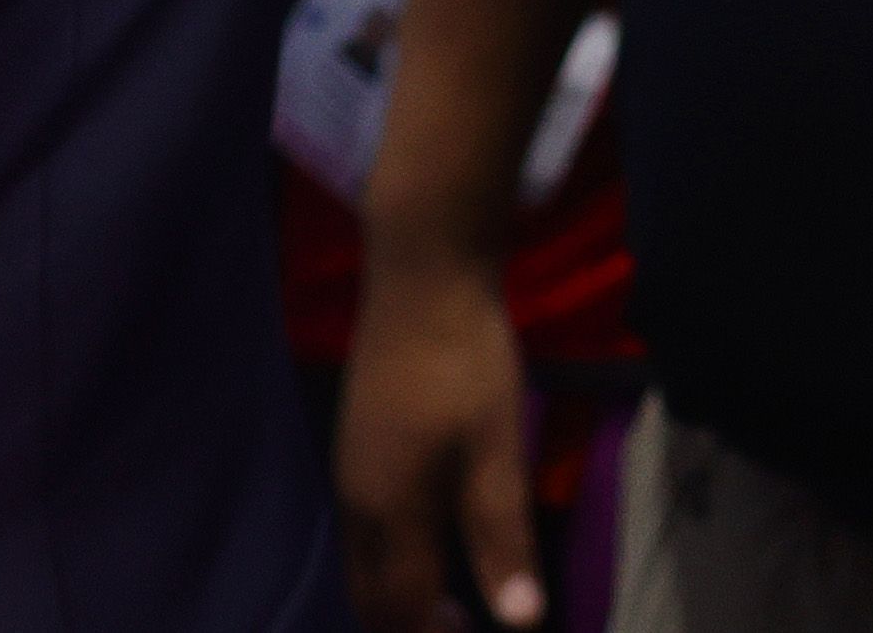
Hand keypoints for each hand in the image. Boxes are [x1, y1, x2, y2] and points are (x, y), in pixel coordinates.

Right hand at [335, 246, 541, 629]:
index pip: (403, 608)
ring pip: (363, 562)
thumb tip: (521, 624)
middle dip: (407, 627)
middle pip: (369, 594)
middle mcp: (358, 499)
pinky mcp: (357, 442)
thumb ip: (502, 540)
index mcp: (390, 510)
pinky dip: (393, 559)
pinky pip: (364, 529)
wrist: (421, 275)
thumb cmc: (465, 363)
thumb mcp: (497, 452)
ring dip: (399, 595)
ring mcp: (351, 468)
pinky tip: (433, 540)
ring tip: (452, 603)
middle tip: (461, 631)